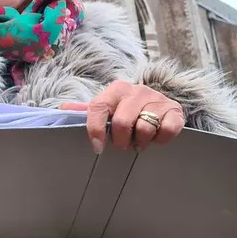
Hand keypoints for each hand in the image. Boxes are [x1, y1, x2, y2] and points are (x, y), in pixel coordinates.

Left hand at [61, 81, 184, 153]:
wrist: (159, 103)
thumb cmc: (127, 109)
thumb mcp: (108, 107)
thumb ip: (87, 110)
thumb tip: (61, 109)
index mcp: (116, 89)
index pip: (98, 107)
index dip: (95, 128)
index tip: (97, 147)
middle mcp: (136, 91)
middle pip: (122, 122)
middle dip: (121, 140)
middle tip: (123, 145)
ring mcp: (156, 99)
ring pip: (144, 128)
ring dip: (140, 141)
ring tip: (139, 141)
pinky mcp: (174, 110)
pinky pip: (166, 130)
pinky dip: (160, 140)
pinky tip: (155, 138)